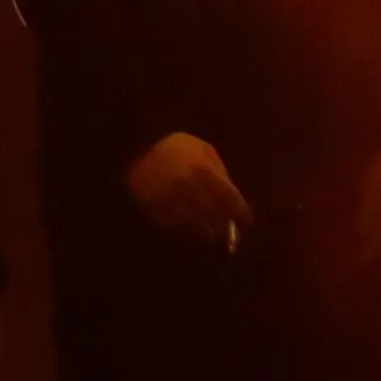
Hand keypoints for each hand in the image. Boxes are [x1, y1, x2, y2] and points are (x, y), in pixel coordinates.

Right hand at [124, 131, 249, 246]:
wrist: (134, 150)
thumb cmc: (176, 149)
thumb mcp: (203, 151)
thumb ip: (221, 173)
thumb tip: (233, 199)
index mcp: (202, 170)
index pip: (229, 199)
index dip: (240, 213)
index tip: (246, 220)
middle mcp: (187, 189)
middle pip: (215, 216)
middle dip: (225, 225)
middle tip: (230, 230)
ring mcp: (170, 202)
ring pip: (197, 228)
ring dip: (208, 232)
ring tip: (212, 232)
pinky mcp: (156, 213)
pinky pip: (179, 229)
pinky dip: (189, 231)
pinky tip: (193, 228)